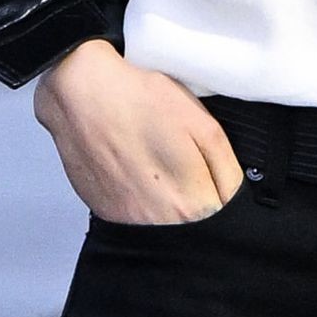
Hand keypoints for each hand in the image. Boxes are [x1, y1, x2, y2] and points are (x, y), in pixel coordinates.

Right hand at [32, 39, 244, 223]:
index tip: (208, 165)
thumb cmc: (141, 102)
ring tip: (156, 158)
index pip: (224, 213)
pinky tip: (135, 165)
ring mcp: (127, 221)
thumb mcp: (205, 127)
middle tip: (182, 157)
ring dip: (167, 194)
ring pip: (164, 219)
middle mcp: (157, 223)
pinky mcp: (104, 212)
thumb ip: (226, 171)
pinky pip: (135, 213)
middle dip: (196, 192)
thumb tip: (235, 196)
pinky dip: (140, 193)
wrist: (81, 93)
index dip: (220, 185)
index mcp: (189, 205)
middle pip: (194, 220)